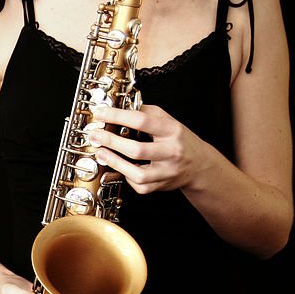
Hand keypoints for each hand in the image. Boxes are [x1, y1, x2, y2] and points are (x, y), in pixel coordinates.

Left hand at [85, 104, 216, 193]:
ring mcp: (166, 172)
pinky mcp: (160, 186)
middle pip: (137, 150)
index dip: (118, 116)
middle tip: (94, 134)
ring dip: (114, 162)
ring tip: (100, 152)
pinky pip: (138, 185)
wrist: (199, 165)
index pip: (142, 121)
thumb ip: (147, 112)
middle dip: (111, 141)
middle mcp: (171, 152)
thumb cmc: (178, 140)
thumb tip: (120, 107)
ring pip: (137, 173)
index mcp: (172, 131)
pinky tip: (118, 167)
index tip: (101, 113)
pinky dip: (125, 176)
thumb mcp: (168, 120)